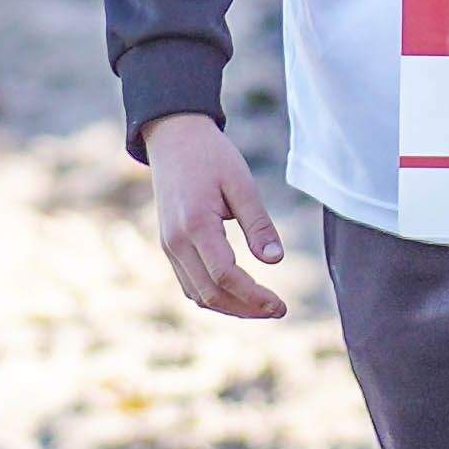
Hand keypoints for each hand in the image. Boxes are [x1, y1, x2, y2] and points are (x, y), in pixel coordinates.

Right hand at [142, 114, 288, 320]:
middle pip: (210, 294)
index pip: (225, 276)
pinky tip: (238, 294)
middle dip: (246, 309)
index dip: (254, 297)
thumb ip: (258, 224)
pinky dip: (213, 296)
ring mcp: (169, 246)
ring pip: (197, 295)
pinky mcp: (169, 246)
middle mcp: (176, 242)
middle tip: (278, 310)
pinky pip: (189, 284)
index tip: (280, 306)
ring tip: (262, 307)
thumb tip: (275, 261)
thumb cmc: (210, 156)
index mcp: (196, 225)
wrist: (173, 137)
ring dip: (230, 308)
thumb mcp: (242, 183)